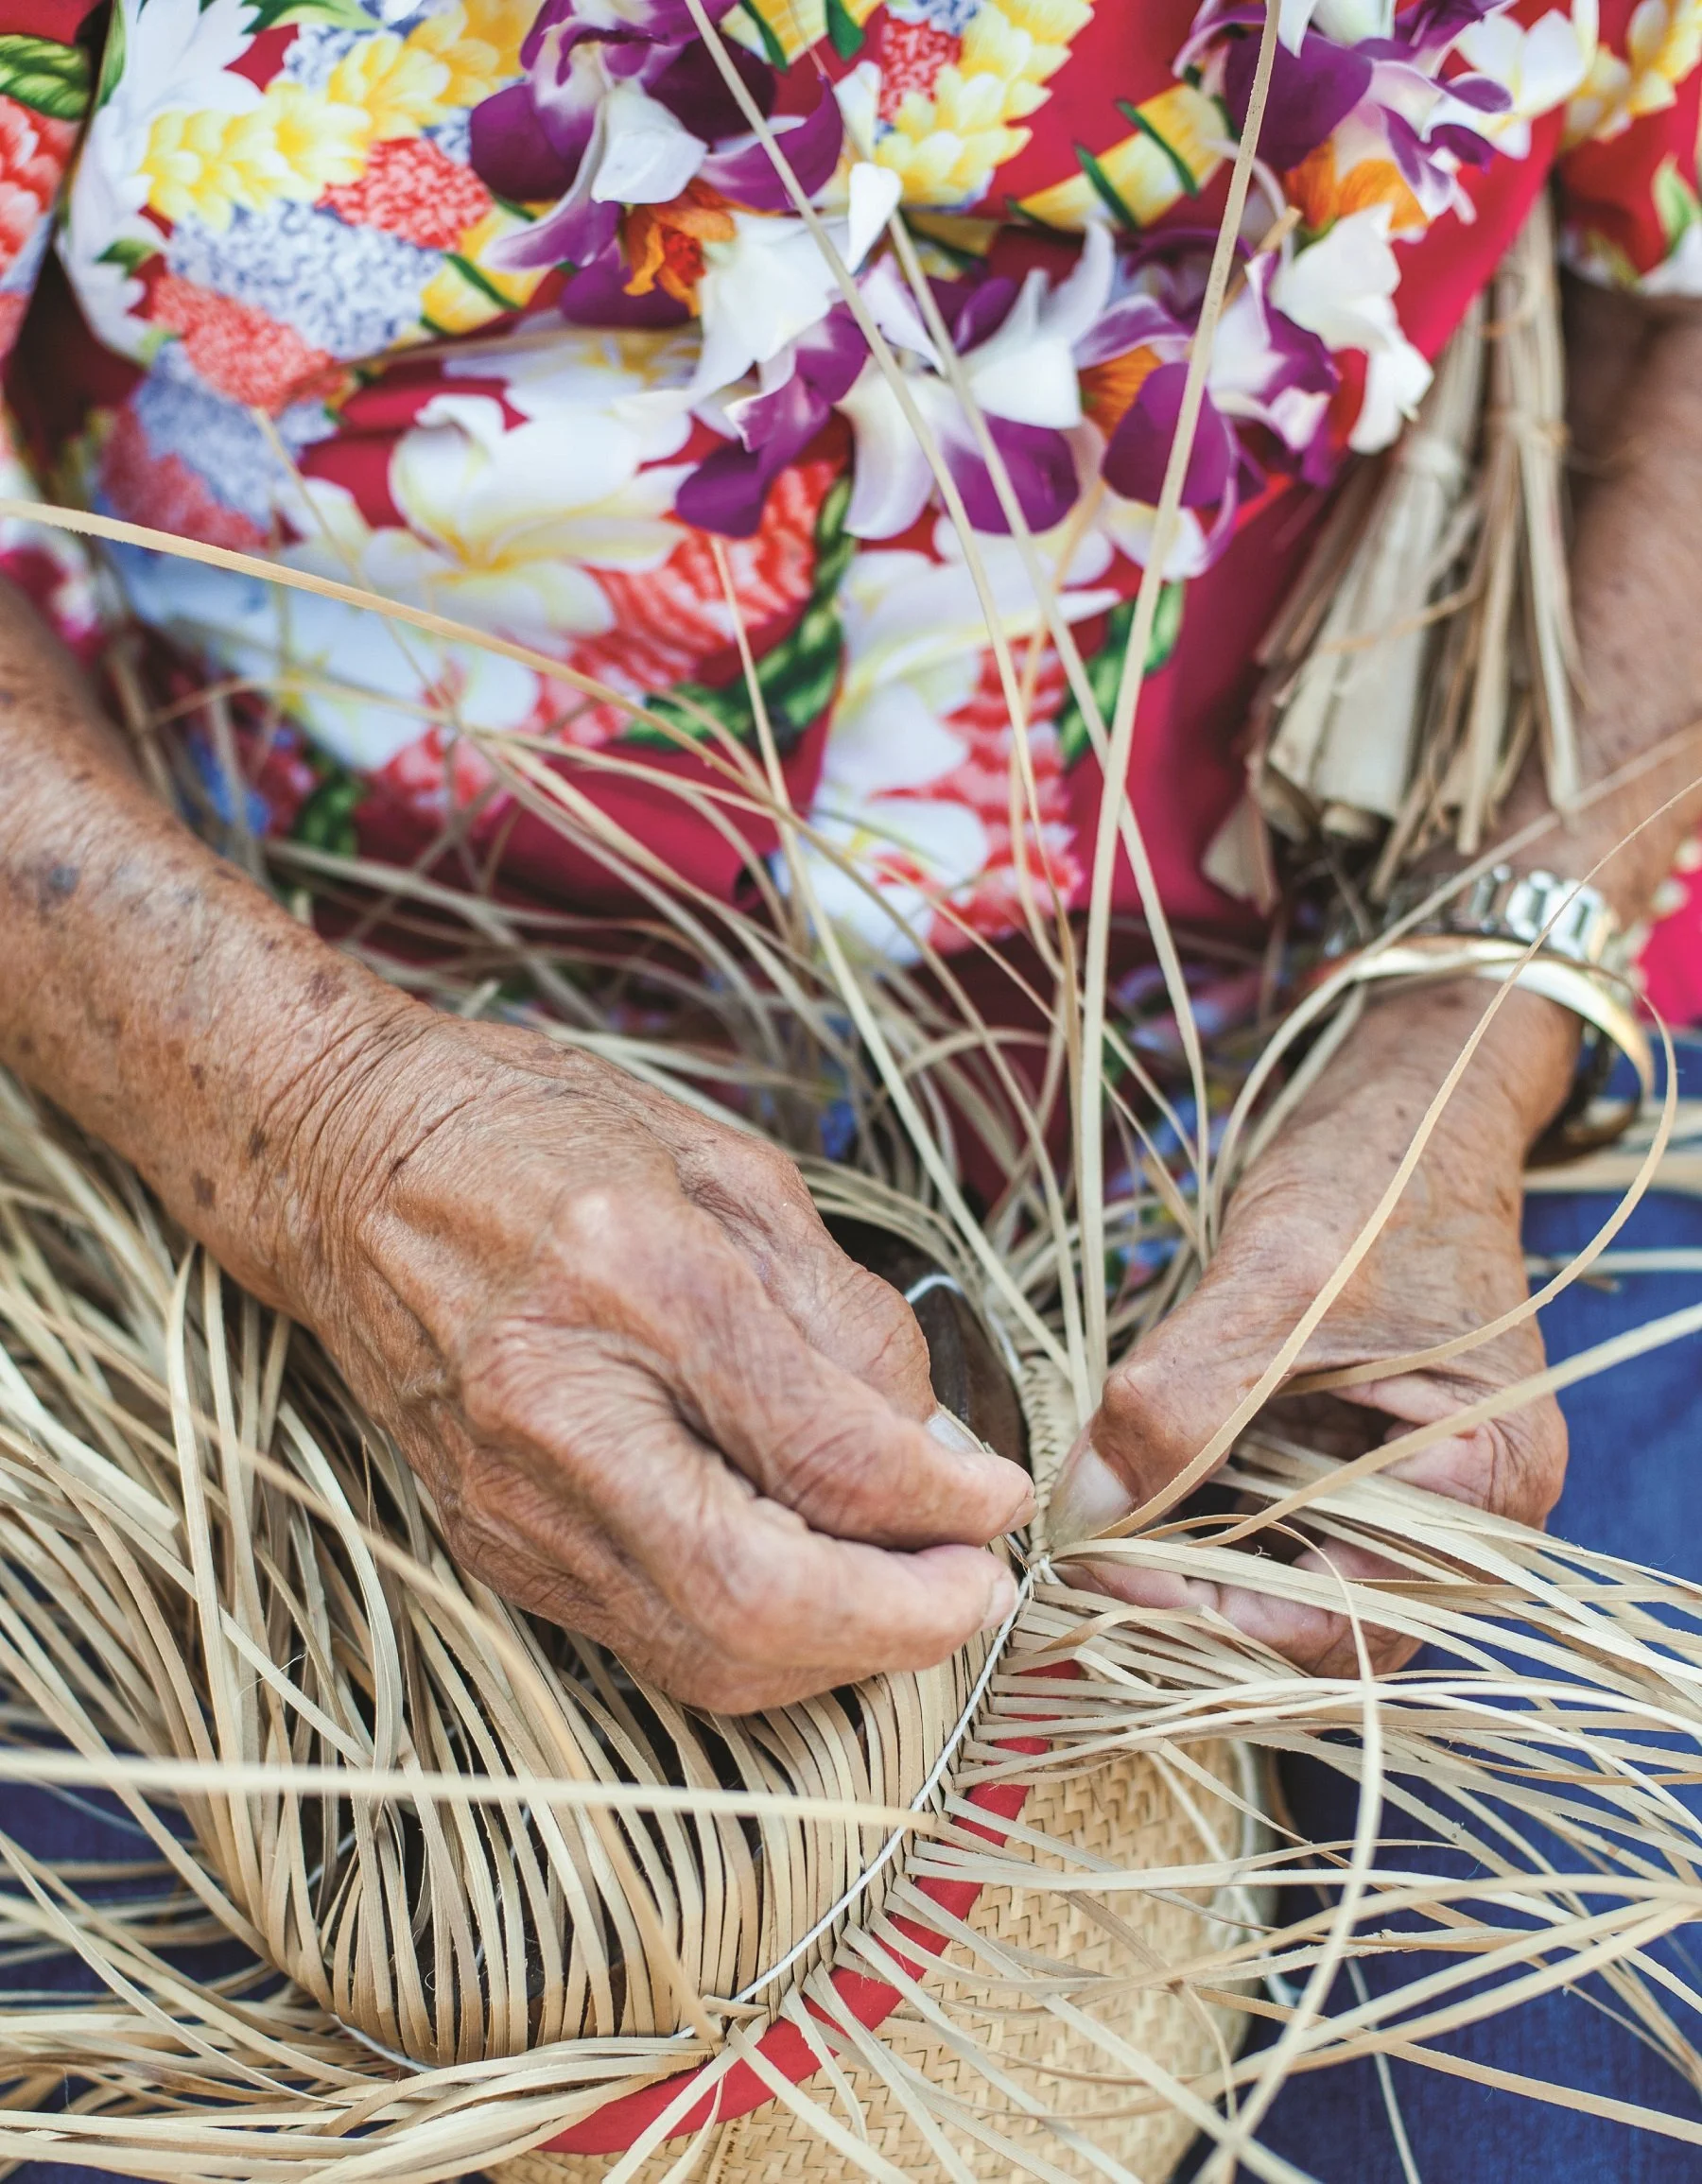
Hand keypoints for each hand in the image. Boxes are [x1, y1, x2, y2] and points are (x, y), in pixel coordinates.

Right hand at [268, 1013, 1032, 1711]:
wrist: (344, 1159)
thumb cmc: (544, 1135)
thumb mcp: (727, 1171)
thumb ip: (843, 1319)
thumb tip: (942, 1455)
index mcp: (629, 1277)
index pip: (818, 1451)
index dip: (941, 1503)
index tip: (1003, 1502)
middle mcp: (554, 1407)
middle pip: (751, 1600)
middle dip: (899, 1626)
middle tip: (980, 1593)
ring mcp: (506, 1495)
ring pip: (699, 1651)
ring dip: (835, 1654)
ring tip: (916, 1600)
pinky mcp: (487, 1543)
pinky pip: (645, 1638)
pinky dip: (754, 1642)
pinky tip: (814, 1592)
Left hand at [1049, 982, 1577, 1673]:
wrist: (1413, 1105)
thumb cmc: (1378, 1175)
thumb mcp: (1278, 1283)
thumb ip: (1186, 1402)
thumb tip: (1087, 1512)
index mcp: (1487, 1483)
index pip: (1339, 1619)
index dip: (1207, 1611)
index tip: (1098, 1566)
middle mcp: (1470, 1518)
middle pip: (1319, 1631)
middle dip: (1192, 1611)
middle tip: (1078, 1569)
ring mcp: (1420, 1497)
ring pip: (1291, 1592)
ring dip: (1190, 1578)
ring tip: (1092, 1542)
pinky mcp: (1364, 1466)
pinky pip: (1282, 1535)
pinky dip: (1205, 1530)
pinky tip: (1133, 1501)